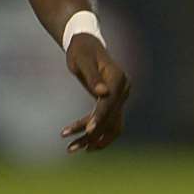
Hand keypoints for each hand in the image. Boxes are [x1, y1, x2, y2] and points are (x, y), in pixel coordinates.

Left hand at [60, 34, 130, 152]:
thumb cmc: (81, 50)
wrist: (85, 44)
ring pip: (110, 125)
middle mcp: (123, 89)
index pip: (110, 102)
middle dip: (92, 134)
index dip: (100, 117)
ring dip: (93, 139)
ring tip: (71, 149)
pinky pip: (106, 122)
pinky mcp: (113, 102)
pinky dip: (93, 132)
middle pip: (111, 117)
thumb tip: (103, 93)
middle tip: (72, 149)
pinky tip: (77, 140)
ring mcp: (120, 97)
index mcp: (118, 78)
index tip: (89, 131)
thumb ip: (92, 76)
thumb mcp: (82, 60)